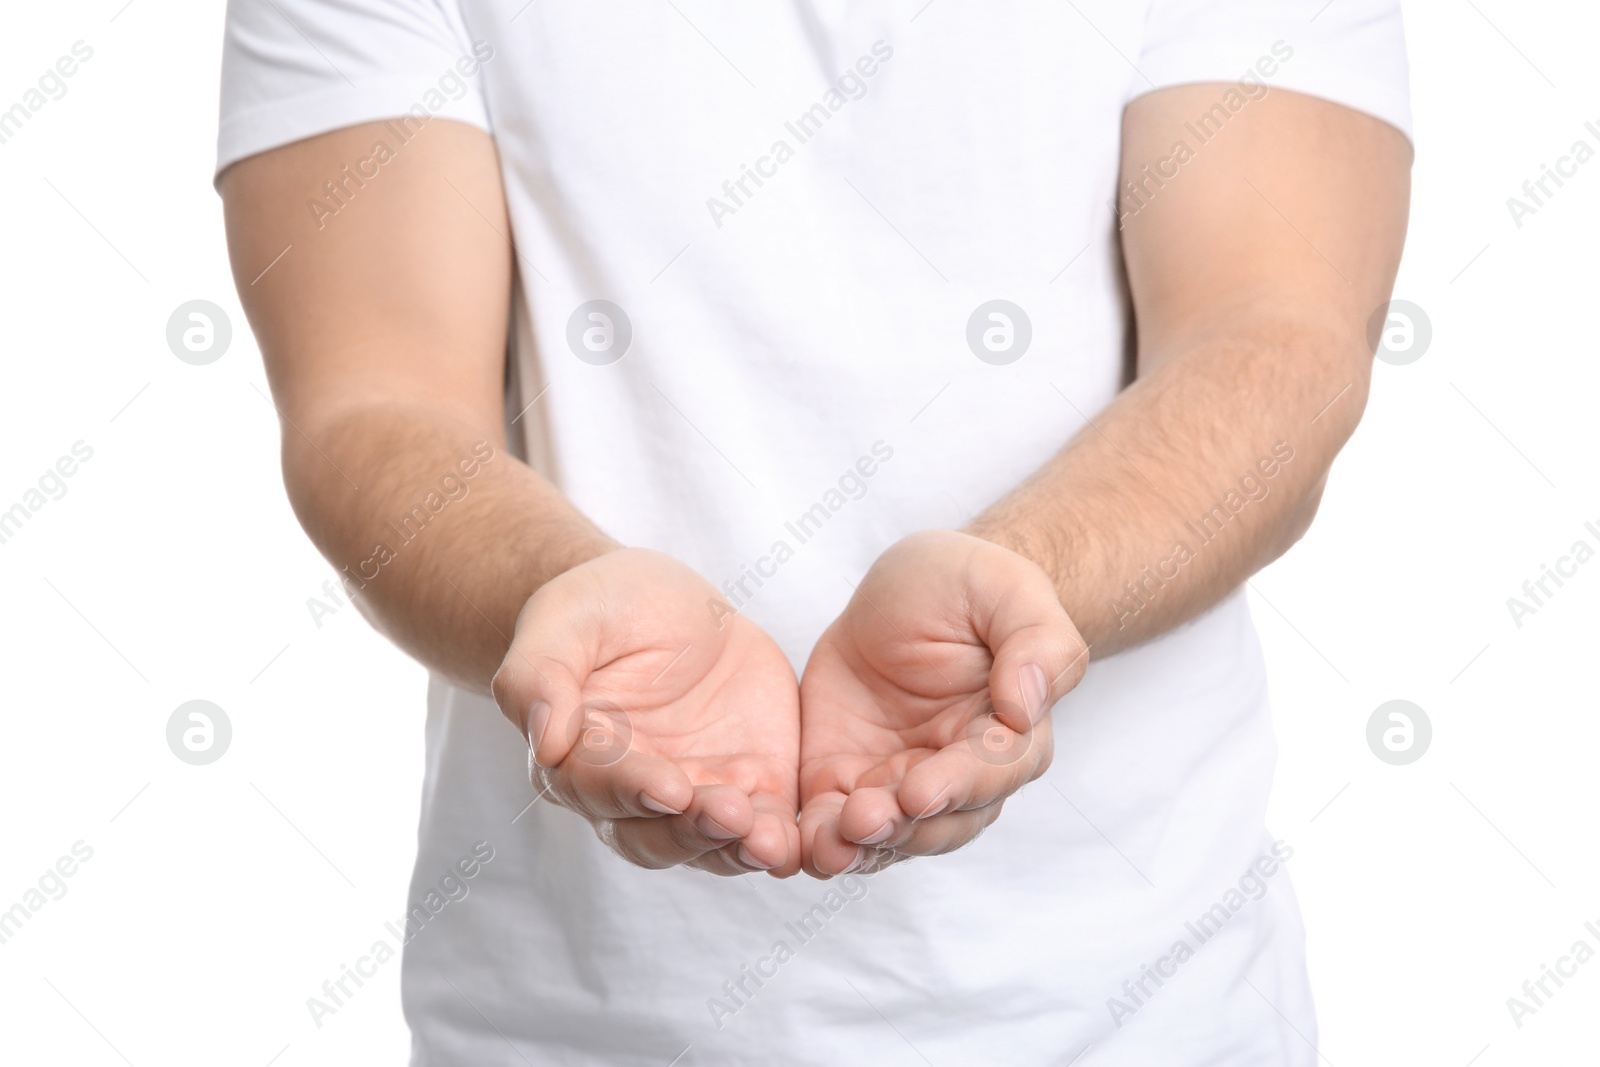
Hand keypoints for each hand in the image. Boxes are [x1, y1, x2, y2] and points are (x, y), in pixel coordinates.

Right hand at [491, 548, 801, 876]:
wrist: (658, 603)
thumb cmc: (596, 610)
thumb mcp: (561, 620)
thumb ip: (538, 674)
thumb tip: (542, 735)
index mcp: (578, 759)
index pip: (600, 786)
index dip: (631, 789)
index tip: (666, 787)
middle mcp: (633, 795)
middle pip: (657, 833)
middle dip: (692, 831)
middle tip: (728, 815)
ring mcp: (695, 793)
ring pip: (712, 842)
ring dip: (738, 847)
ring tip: (770, 841)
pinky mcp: (750, 782)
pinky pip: (766, 822)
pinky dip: (781, 837)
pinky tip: (801, 839)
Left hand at [798, 530, 1087, 876]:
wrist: (905, 589)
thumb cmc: (968, 585)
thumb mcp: (1007, 590)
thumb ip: (1036, 643)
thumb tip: (1028, 705)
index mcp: (1009, 734)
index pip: (992, 772)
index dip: (956, 786)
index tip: (919, 791)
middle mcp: (959, 774)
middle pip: (939, 820)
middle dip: (902, 827)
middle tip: (863, 821)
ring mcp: (901, 783)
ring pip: (890, 835)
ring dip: (859, 846)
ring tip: (828, 844)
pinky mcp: (845, 780)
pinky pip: (834, 822)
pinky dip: (819, 839)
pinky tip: (799, 844)